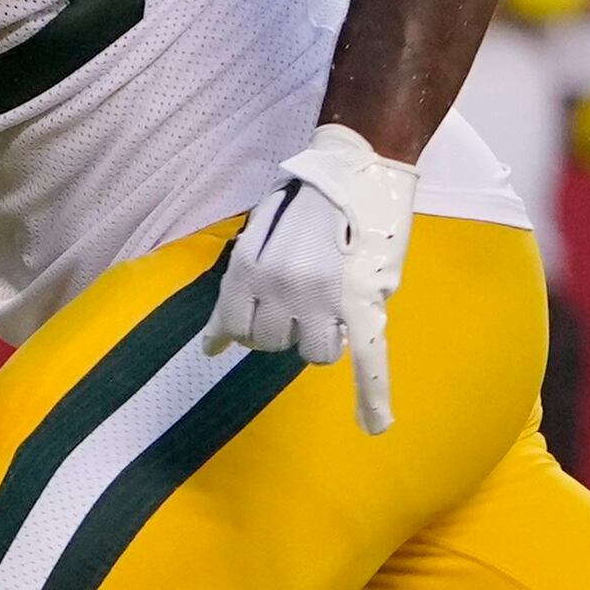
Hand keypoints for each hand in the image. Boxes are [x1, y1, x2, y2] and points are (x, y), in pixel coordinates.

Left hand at [205, 124, 417, 430]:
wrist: (354, 167)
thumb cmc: (304, 197)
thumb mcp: (257, 234)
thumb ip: (238, 288)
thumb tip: (213, 344)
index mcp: (248, 270)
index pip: (234, 327)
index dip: (245, 330)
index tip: (243, 333)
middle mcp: (278, 289)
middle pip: (272, 343)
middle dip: (283, 328)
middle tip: (301, 299)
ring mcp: (321, 300)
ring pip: (313, 353)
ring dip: (317, 339)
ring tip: (327, 313)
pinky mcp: (362, 304)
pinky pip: (366, 358)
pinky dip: (372, 395)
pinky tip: (376, 423)